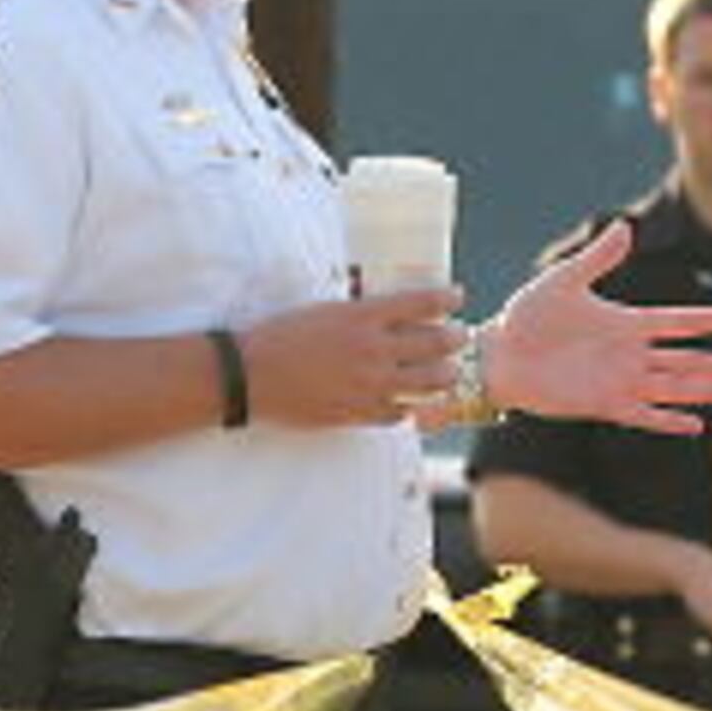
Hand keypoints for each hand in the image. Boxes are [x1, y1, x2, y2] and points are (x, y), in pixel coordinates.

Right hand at [238, 286, 463, 428]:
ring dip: (444, 376)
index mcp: (362, 317)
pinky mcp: (358, 413)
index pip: (420, 303)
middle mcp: (373, 350)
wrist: (250, 375)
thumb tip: (378, 297)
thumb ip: (357, 307)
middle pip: (435, 344)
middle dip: (456, 339)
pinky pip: (399, 413)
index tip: (457, 297)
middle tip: (461, 336)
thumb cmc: (278, 335)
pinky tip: (410, 403)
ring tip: (448, 372)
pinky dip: (409, 407)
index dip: (446, 299)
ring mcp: (369, 385)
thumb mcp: (322, 309)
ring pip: (428, 384)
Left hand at [487, 220, 711, 431]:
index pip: (682, 323)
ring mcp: (620, 382)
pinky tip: (697, 425)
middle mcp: (631, 355)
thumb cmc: (527, 316)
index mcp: (627, 323)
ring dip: (710, 391)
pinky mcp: (602, 406)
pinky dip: (668, 421)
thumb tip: (625, 227)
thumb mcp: (564, 282)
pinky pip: (643, 416)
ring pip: (676, 388)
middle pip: (690, 361)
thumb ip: (598, 259)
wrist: (498, 356)